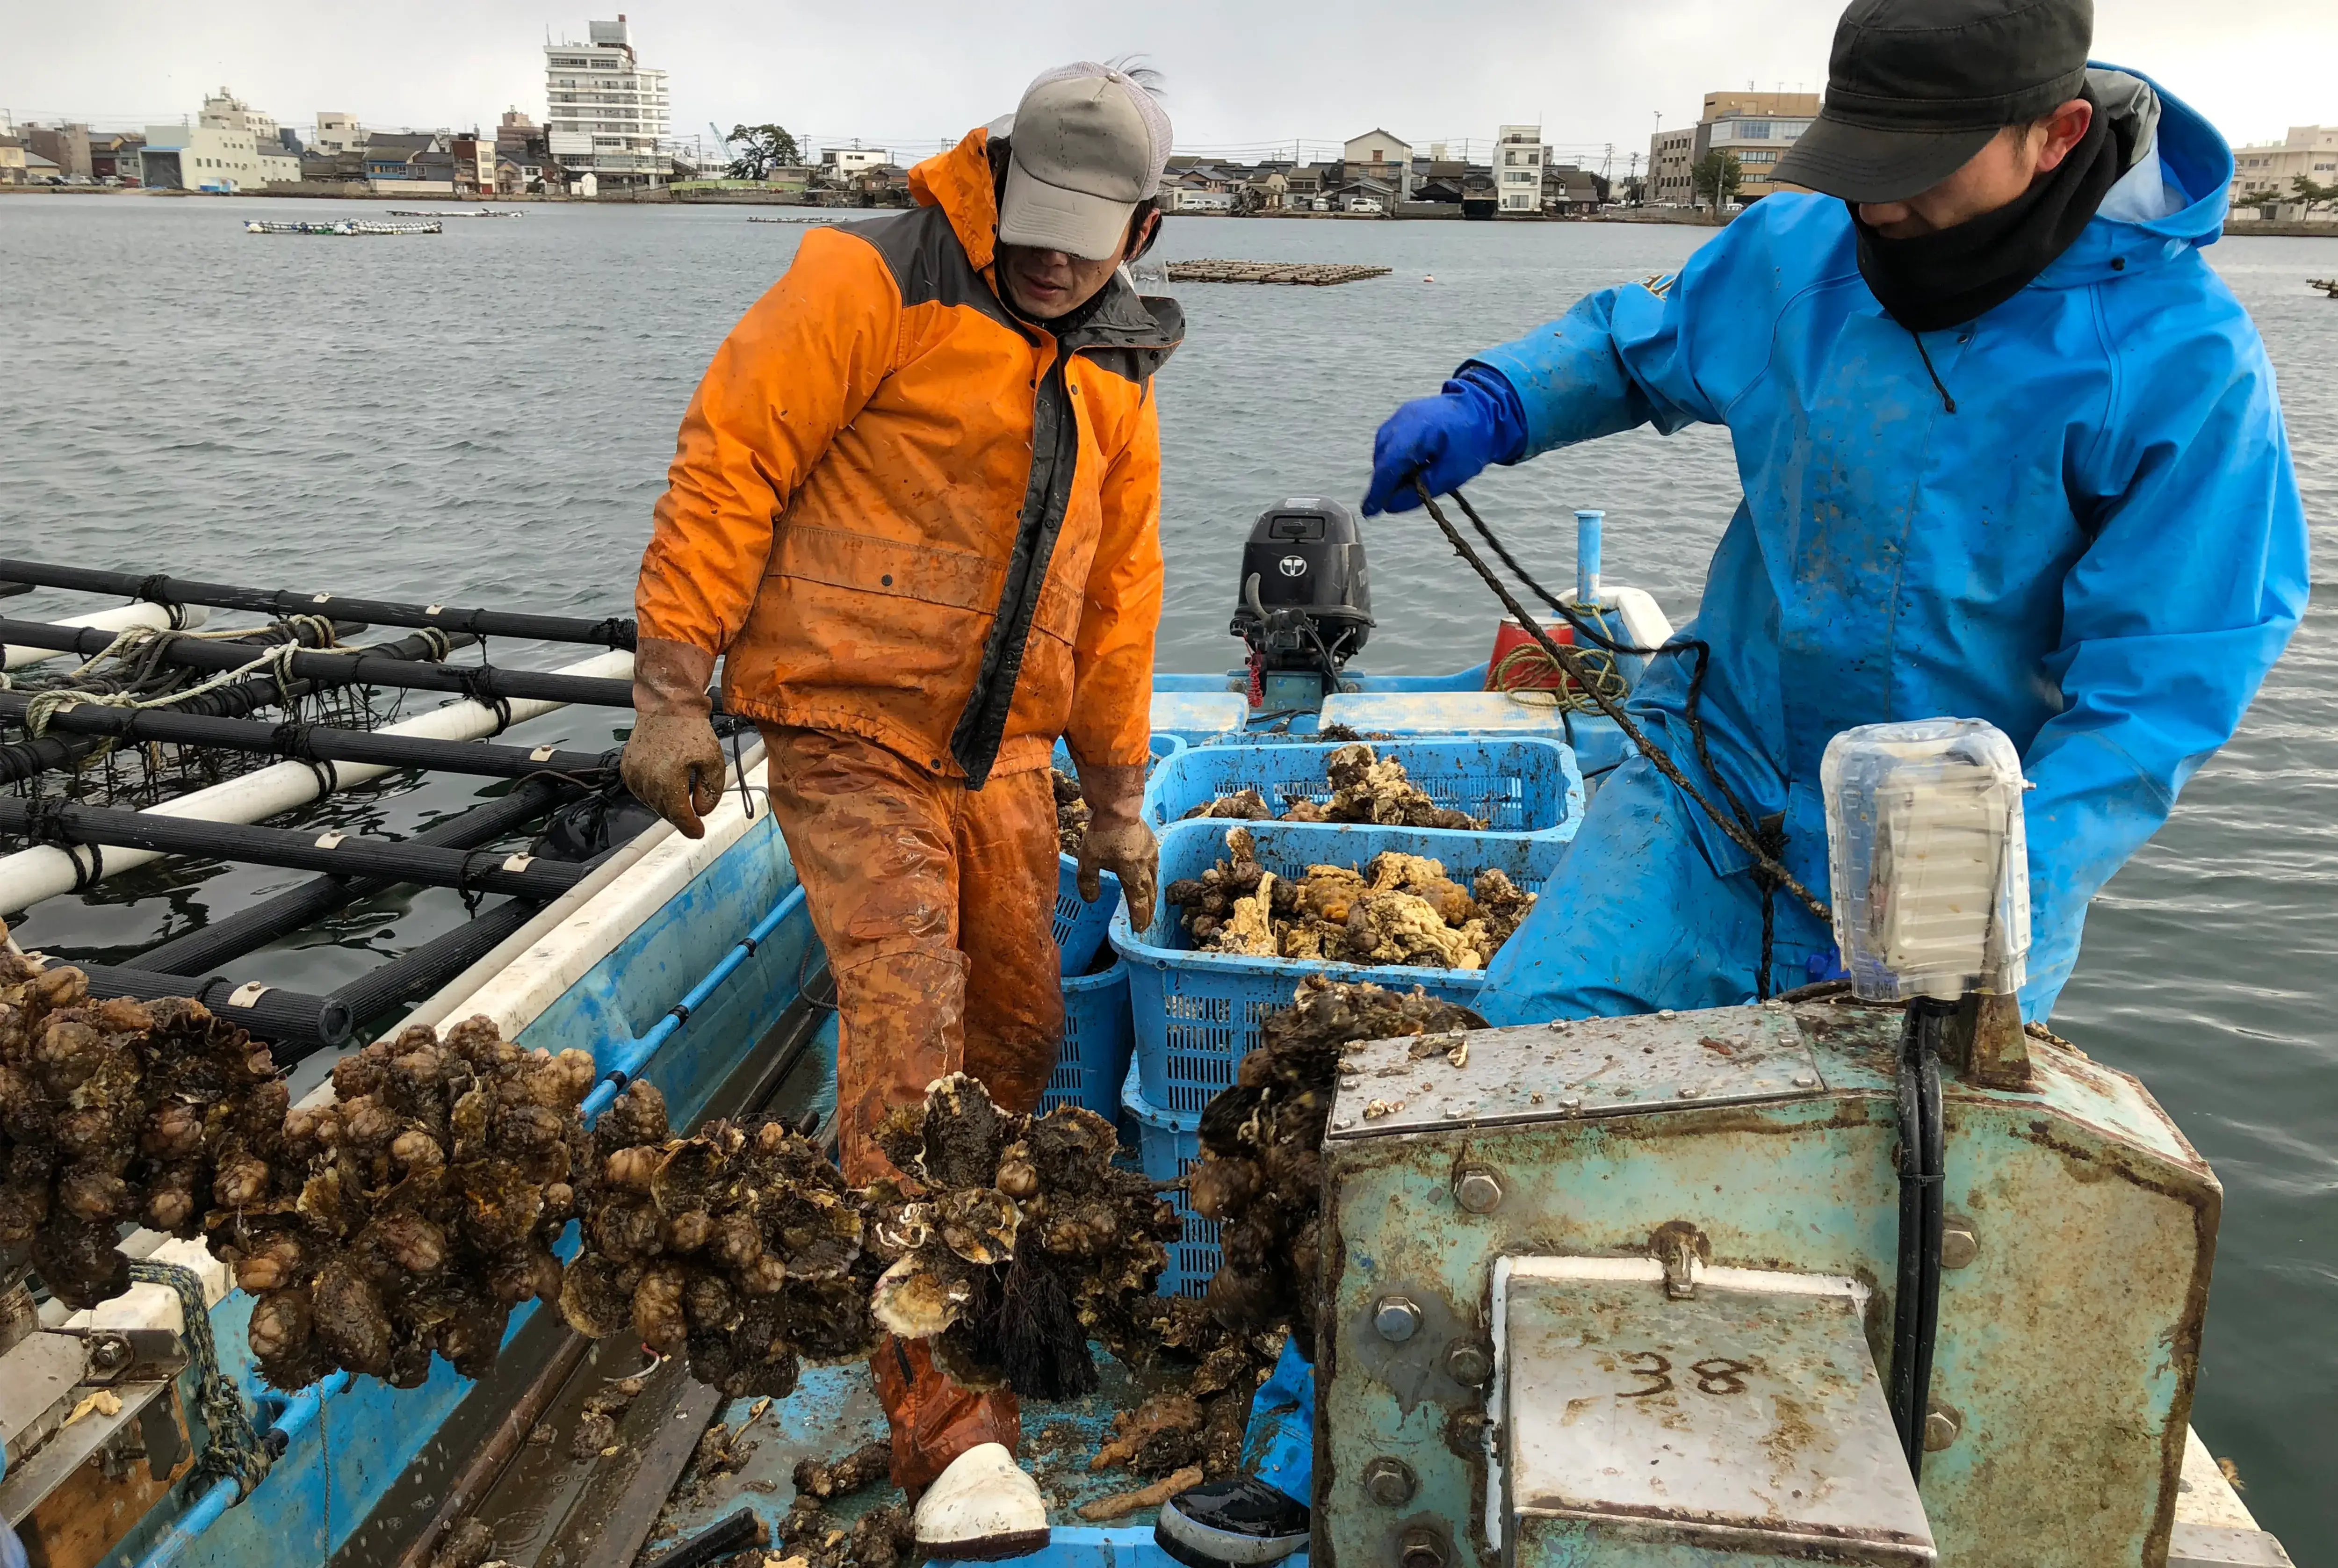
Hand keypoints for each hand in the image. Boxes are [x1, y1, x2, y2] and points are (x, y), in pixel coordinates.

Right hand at [621, 713, 725, 838]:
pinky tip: (663, 783)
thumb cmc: (691, 731)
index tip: (698, 832)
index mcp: (668, 781)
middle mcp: (647, 781)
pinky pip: (640, 790)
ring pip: (651, 802)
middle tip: (693, 813)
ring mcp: (634, 774)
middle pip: (665, 811)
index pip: (678, 816)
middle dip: (680, 815)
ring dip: (666, 804)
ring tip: (679, 792)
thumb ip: (711, 791)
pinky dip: (652, 792)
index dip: (690, 828)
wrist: (667, 707)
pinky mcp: (627, 767)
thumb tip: (702, 811)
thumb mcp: (713, 761)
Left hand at [1073, 761, 1157, 930]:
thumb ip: (1089, 883)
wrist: (1119, 805)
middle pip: (1150, 893)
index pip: (1139, 902)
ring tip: (1149, 901)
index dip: (1139, 917)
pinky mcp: (1151, 842)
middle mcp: (1146, 867)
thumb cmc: (1103, 834)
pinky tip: (1147, 874)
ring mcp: (1152, 854)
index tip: (1139, 929)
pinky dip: (1151, 876)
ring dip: (1152, 893)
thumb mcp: (1088, 861)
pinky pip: (1154, 866)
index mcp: (1133, 875)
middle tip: (1147, 922)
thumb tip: (1091, 900)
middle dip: (1148, 909)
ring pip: (1155, 879)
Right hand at [1360, 366, 1528, 515]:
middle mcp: (1402, 419)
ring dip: (1388, 470)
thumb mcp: (1451, 474)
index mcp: (1417, 430)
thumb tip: (1390, 506)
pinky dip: (1393, 458)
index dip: (1378, 491)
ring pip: (1383, 450)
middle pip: (1382, 458)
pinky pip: (1388, 441)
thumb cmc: (1472, 442)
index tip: (1369, 512)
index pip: (1389, 465)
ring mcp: (1400, 415)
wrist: (1483, 408)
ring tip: (1406, 483)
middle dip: (1384, 482)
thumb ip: (1419, 492)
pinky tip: (1407, 467)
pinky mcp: (1402, 416)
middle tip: (1394, 501)